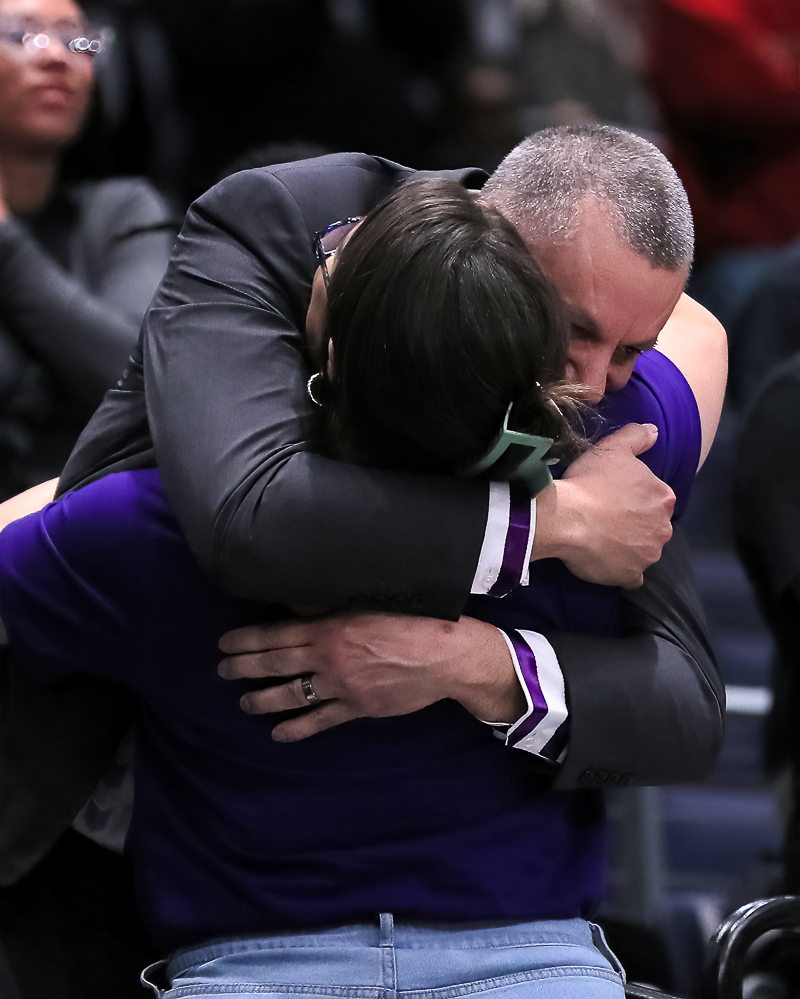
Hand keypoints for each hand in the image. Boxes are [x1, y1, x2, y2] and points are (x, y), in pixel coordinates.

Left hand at [218, 612, 522, 741]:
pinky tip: (278, 734)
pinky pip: (320, 721)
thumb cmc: (413, 620)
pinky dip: (297, 729)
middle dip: (243, 667)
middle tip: (221, 671)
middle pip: (275, 664)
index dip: (246, 640)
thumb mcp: (369, 601)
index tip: (224, 643)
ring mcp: (342, 686)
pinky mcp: (357, 708)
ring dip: (262, 699)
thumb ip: (332, 607)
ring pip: (291, 695)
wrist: (447, 656)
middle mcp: (329, 658)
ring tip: (242, 702)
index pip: (275, 634)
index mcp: (329, 628)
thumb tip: (298, 608)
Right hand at [532, 423, 674, 588]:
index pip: (656, 498)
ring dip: (630, 547)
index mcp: (662, 498)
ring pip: (644, 550)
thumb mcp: (613, 448)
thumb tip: (654, 431)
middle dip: (636, 524)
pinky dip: (623, 571)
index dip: (635, 497)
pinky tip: (607, 562)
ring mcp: (647, 555)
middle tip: (607, 517)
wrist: (567, 518)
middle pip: (653, 526)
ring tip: (602, 539)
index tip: (615, 497)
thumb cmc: (590, 482)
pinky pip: (631, 576)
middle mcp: (662, 528)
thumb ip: (637, 436)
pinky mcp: (630, 575)